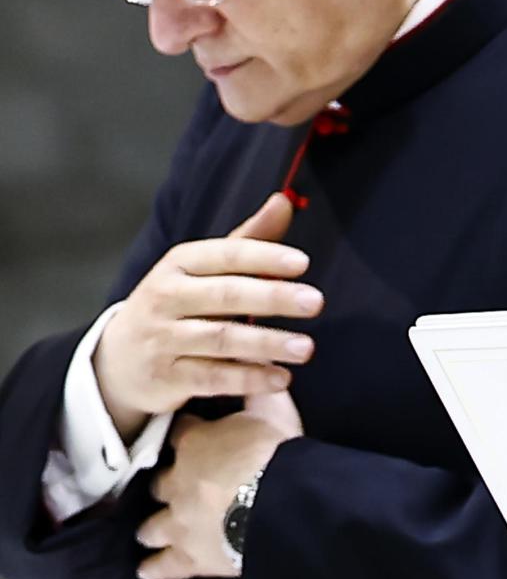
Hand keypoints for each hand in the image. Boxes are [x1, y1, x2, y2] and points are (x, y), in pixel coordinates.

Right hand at [94, 193, 323, 440]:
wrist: (118, 359)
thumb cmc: (178, 302)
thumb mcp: (203, 268)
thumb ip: (248, 239)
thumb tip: (285, 200)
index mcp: (179, 263)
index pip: (226, 254)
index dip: (264, 257)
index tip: (303, 263)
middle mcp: (165, 297)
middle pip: (226, 295)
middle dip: (273, 298)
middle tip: (317, 302)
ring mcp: (162, 339)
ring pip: (220, 339)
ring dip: (267, 343)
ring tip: (307, 348)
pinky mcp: (165, 378)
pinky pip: (211, 378)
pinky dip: (248, 378)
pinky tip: (281, 378)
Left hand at [136, 389, 303, 578]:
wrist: (280, 500)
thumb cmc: (276, 451)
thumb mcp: (273, 409)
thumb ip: (259, 388)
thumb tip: (257, 358)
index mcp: (195, 444)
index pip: (181, 432)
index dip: (187, 432)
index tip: (192, 432)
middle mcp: (177, 482)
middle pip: (159, 482)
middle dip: (166, 484)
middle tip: (176, 486)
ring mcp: (178, 523)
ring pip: (152, 526)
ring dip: (154, 527)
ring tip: (155, 530)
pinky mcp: (187, 557)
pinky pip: (161, 565)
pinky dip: (154, 567)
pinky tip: (149, 569)